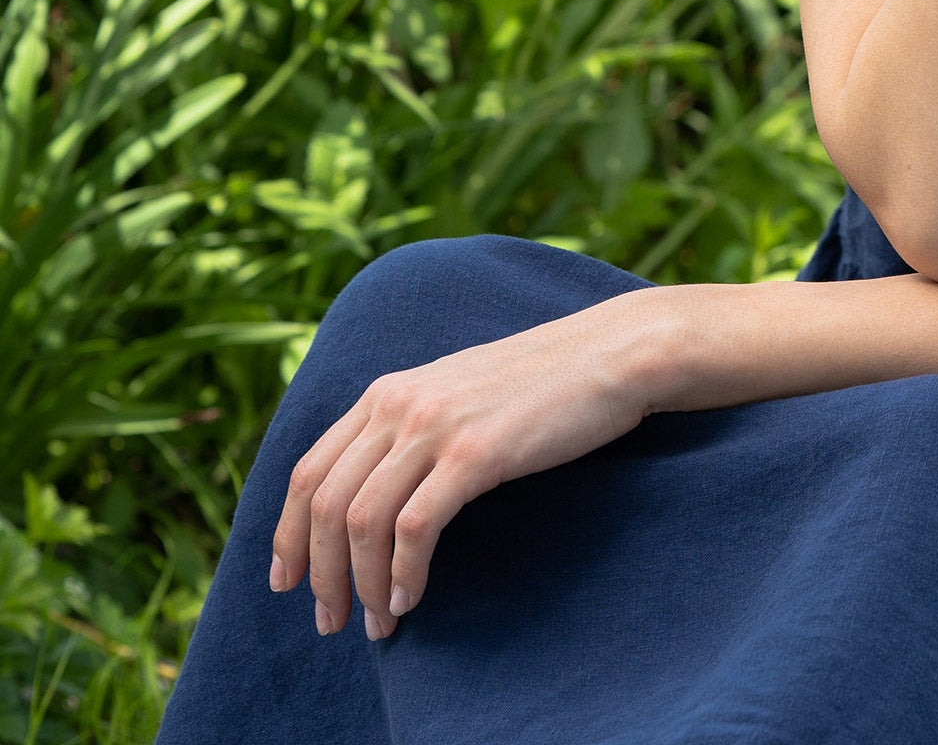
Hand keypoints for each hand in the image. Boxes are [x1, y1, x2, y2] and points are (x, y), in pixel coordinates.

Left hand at [270, 286, 669, 640]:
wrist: (611, 354)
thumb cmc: (543, 382)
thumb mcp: (458, 391)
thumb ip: (411, 425)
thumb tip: (375, 489)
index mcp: (389, 390)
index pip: (309, 470)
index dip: (285, 534)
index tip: (287, 582)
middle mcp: (400, 404)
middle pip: (323, 504)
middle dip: (318, 575)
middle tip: (331, 621)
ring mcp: (437, 426)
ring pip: (362, 522)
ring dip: (362, 586)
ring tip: (379, 623)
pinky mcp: (477, 453)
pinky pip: (416, 528)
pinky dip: (404, 573)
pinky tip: (412, 598)